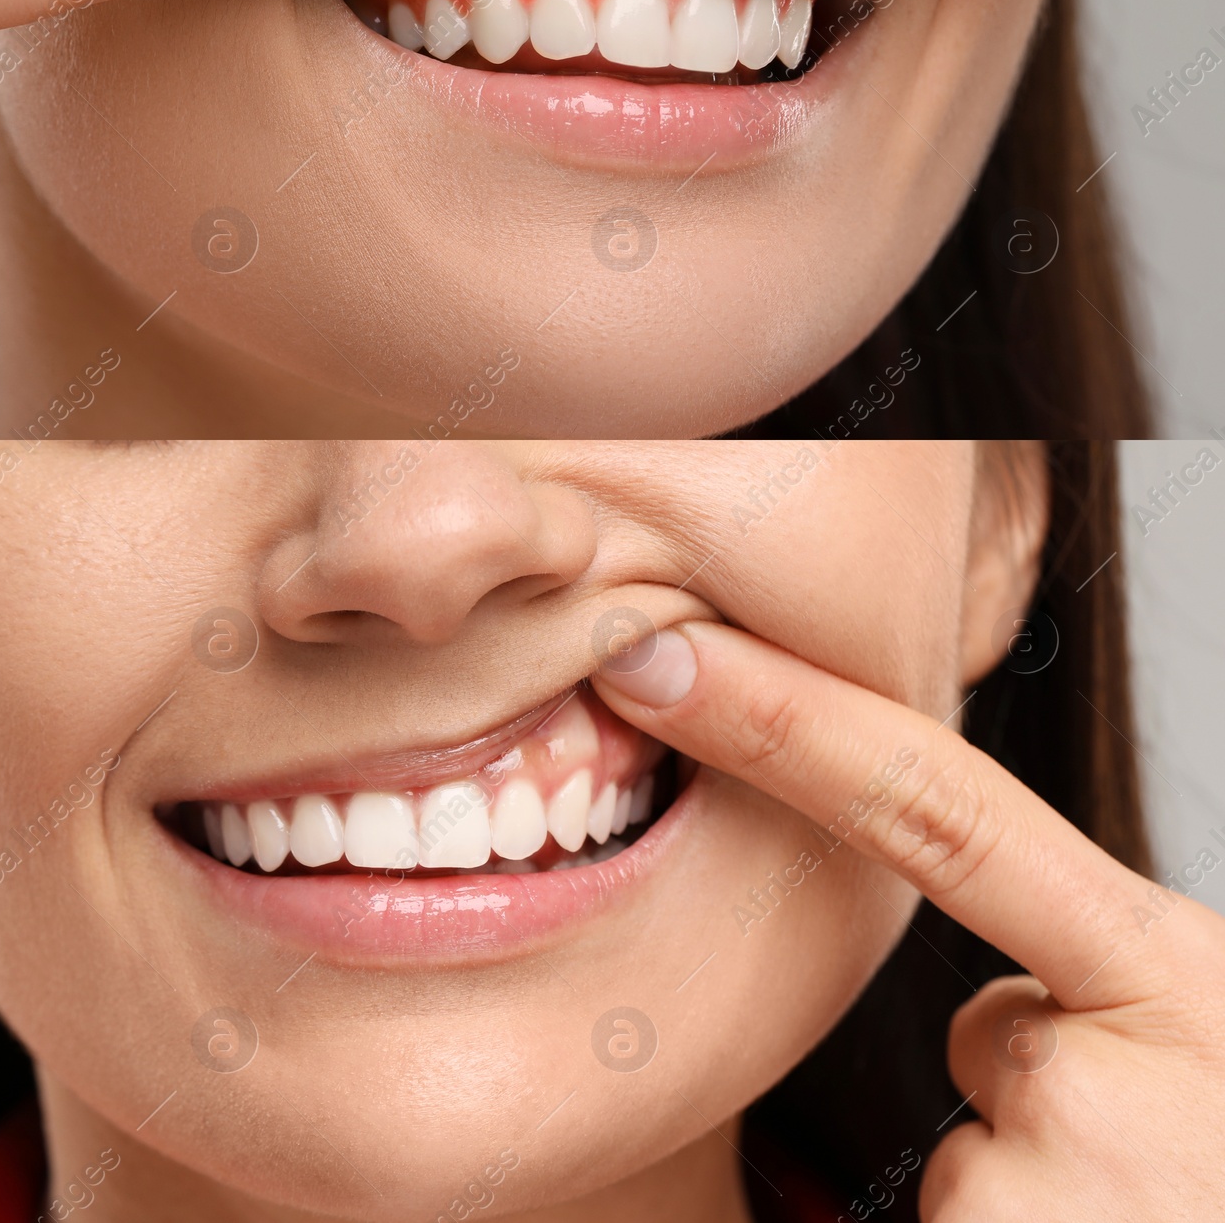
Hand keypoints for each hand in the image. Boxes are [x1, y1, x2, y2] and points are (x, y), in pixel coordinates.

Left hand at [592, 620, 1224, 1220]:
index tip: (656, 656)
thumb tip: (994, 1010)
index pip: (936, 807)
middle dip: (1039, 1087)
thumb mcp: (1218, 1047)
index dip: (785, 721)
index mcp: (1174, 975)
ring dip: (1034, 1193)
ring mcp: (1046, 1185)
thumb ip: (1102, 985)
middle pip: (980, 1024)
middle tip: (1159, 1178)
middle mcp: (1106, 1070)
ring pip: (969, 1152)